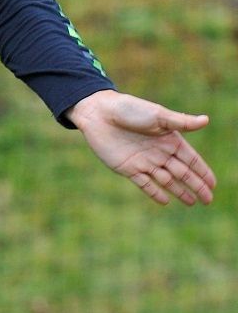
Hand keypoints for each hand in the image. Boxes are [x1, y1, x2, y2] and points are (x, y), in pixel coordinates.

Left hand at [67, 90, 215, 205]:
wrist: (98, 113)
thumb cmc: (129, 109)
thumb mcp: (157, 115)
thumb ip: (181, 122)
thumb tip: (206, 120)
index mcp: (169, 139)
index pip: (191, 160)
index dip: (203, 172)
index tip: (213, 184)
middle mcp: (158, 152)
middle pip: (182, 173)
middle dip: (196, 186)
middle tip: (208, 200)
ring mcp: (143, 161)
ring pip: (166, 180)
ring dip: (179, 191)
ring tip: (192, 203)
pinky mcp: (128, 168)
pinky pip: (144, 184)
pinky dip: (155, 193)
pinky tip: (165, 201)